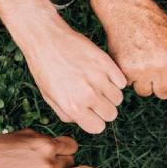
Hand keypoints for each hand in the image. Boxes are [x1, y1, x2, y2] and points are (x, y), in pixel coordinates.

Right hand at [0, 130, 77, 167]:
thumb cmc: (1, 148)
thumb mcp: (25, 134)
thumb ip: (46, 139)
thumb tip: (60, 144)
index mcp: (47, 146)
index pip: (73, 147)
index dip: (66, 147)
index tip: (61, 149)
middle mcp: (49, 163)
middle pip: (71, 163)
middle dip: (63, 160)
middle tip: (50, 161)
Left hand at [23, 19, 126, 133]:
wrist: (46, 39)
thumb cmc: (44, 68)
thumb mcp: (49, 97)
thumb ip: (68, 114)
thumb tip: (84, 120)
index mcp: (73, 107)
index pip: (98, 128)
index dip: (94, 120)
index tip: (90, 112)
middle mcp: (88, 95)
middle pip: (111, 114)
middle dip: (104, 109)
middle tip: (94, 98)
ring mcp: (99, 78)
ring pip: (118, 98)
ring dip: (110, 94)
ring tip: (97, 84)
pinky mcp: (106, 63)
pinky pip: (121, 81)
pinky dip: (115, 80)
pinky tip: (102, 74)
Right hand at [96, 0, 166, 98]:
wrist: (127, 10)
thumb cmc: (152, 22)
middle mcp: (160, 65)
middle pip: (165, 93)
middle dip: (163, 85)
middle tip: (158, 72)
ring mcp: (141, 69)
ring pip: (147, 92)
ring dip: (146, 84)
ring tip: (144, 66)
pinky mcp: (125, 70)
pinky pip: (130, 85)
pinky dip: (132, 78)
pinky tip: (133, 62)